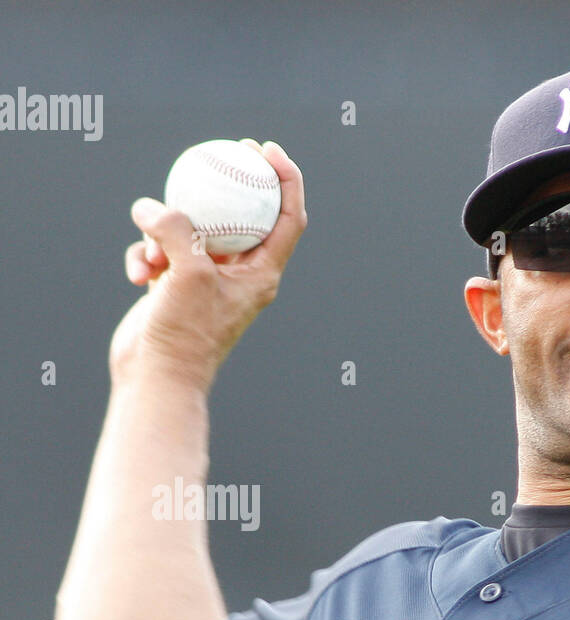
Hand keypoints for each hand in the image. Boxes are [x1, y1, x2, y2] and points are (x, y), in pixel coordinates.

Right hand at [110, 139, 306, 386]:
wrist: (157, 377)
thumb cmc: (185, 334)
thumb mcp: (187, 274)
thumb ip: (176, 230)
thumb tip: (152, 206)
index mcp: (262, 275)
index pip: (288, 220)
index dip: (286, 180)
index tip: (267, 149)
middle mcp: (239, 275)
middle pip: (244, 215)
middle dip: (232, 181)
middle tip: (222, 149)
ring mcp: (206, 279)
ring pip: (191, 229)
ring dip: (165, 232)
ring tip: (155, 255)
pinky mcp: (175, 284)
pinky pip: (159, 250)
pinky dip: (144, 256)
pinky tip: (138, 274)